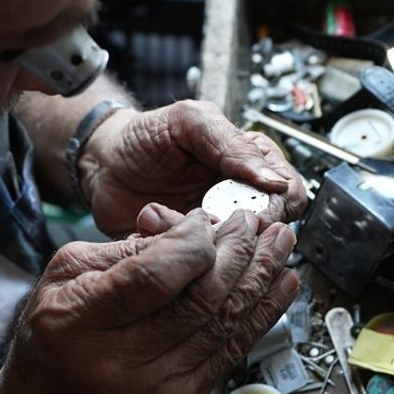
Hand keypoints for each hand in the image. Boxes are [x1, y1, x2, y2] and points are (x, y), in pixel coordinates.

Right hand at [0, 208, 298, 393]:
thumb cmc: (56, 334)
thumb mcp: (65, 276)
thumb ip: (124, 249)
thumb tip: (188, 227)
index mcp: (79, 322)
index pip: (153, 278)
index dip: (190, 243)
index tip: (206, 220)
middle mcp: (120, 362)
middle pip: (199, 299)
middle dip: (238, 253)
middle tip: (256, 221)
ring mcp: (156, 388)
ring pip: (224, 323)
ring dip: (261, 278)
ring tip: (281, 243)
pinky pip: (232, 350)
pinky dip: (263, 313)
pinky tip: (282, 284)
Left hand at [78, 100, 306, 235]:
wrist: (103, 161)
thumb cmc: (148, 135)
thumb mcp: (191, 122)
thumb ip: (233, 145)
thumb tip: (274, 181)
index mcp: (253, 169)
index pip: (290, 198)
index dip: (272, 209)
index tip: (244, 210)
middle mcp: (239, 205)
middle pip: (264, 234)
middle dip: (226, 229)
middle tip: (194, 215)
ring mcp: (214, 234)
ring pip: (228, 257)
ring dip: (192, 242)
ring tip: (155, 217)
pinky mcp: (186, 257)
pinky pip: (194, 270)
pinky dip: (169, 254)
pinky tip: (146, 231)